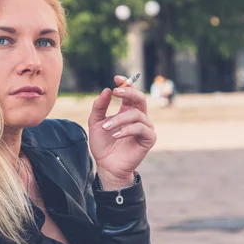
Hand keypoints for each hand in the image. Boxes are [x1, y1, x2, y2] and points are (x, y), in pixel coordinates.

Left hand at [88, 75, 156, 189]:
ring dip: (119, 119)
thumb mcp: (95, 122)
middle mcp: (138, 117)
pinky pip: (141, 128)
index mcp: (127, 111)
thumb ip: (99, 106)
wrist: (106, 165)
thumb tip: (107, 90)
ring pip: (137, 114)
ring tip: (106, 128)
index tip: (116, 78)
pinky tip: (116, 135)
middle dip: (129, 92)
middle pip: (140, 98)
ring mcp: (145, 127)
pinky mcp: (148, 139)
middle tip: (116, 92)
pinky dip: (127, 130)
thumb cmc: (102, 144)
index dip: (126, 83)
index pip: (130, 93)